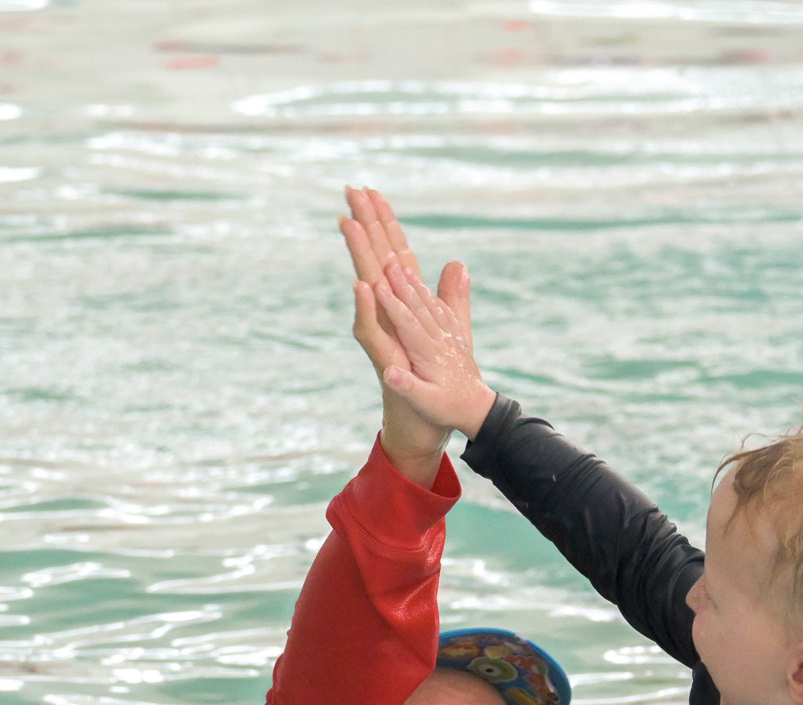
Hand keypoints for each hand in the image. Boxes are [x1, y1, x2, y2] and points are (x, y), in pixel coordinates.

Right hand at [341, 187, 463, 475]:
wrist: (434, 417)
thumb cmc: (437, 376)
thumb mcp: (451, 330)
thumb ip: (451, 296)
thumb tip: (455, 263)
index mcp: (405, 303)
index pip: (394, 253)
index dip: (383, 222)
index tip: (370, 188)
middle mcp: (388, 313)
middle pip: (376, 260)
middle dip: (364, 224)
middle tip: (350, 189)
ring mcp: (384, 333)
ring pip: (368, 287)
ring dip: (359, 256)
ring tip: (347, 222)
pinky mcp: (384, 357)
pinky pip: (373, 329)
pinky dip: (368, 308)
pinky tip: (364, 285)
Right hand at [372, 258, 494, 438]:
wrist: (476, 408)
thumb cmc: (447, 409)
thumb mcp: (426, 404)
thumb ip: (407, 388)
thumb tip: (388, 373)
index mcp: (429, 354)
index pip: (408, 324)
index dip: (392, 305)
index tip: (377, 285)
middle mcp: (439, 340)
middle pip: (418, 307)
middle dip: (401, 285)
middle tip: (387, 263)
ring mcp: (447, 336)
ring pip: (429, 305)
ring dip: (414, 285)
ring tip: (400, 266)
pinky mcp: (453, 335)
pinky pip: (440, 309)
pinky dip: (428, 294)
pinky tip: (420, 284)